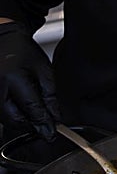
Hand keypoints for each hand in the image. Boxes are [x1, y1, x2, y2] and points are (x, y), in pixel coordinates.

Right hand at [0, 22, 59, 139]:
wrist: (2, 41)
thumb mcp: (44, 71)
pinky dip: (12, 115)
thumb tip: (53, 118)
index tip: (51, 132)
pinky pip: (0, 114)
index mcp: (13, 79)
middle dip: (31, 124)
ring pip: (6, 120)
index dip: (43, 123)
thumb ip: (50, 96)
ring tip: (32, 110)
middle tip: (44, 123)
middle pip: (15, 119)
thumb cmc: (21, 51)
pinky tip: (20, 106)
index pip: (32, 109)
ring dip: (21, 120)